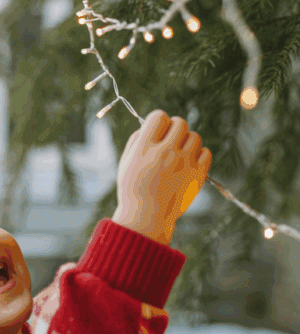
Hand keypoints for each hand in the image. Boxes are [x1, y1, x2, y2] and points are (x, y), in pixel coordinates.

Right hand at [112, 109, 211, 244]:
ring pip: (194, 136)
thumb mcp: (126, 162)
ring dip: (187, 141)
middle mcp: (166, 152)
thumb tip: (151, 125)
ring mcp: (184, 164)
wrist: (146, 217)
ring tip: (179, 154)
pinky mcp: (197, 175)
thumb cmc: (133, 189)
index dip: (159, 121)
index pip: (159, 116)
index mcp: (145, 148)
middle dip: (174, 128)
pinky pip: (206, 152)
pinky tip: (189, 162)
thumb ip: (137, 140)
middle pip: (180, 122)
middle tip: (170, 141)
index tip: (158, 130)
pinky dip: (199, 154)